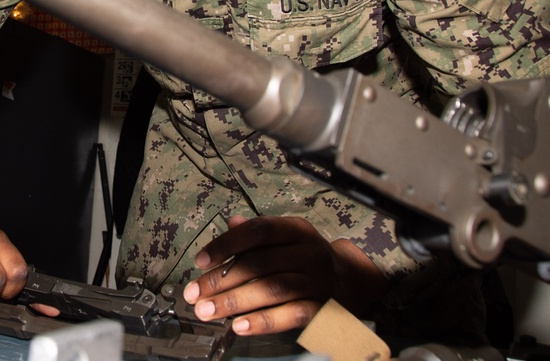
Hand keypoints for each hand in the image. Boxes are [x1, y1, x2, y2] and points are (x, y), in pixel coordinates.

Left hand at [182, 215, 386, 335]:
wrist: (355, 281)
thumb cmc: (308, 258)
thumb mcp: (287, 239)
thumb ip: (257, 234)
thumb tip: (230, 223)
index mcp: (297, 230)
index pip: (258, 231)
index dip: (227, 244)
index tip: (201, 260)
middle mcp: (309, 252)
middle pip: (260, 264)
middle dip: (221, 280)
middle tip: (194, 293)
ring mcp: (318, 281)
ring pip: (272, 289)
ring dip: (235, 302)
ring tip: (207, 311)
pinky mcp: (324, 309)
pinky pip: (291, 315)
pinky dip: (264, 321)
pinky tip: (240, 326)